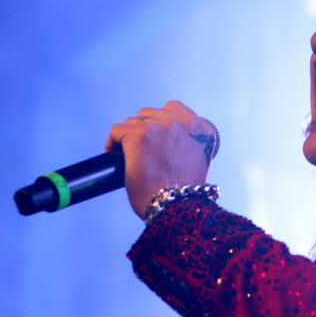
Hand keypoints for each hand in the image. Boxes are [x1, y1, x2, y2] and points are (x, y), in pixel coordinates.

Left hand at [106, 100, 215, 217]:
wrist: (176, 208)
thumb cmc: (184, 193)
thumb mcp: (195, 161)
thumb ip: (185, 143)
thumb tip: (161, 140)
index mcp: (203, 130)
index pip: (174, 108)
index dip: (160, 123)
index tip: (156, 140)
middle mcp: (184, 123)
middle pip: (151, 113)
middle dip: (144, 131)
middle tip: (142, 152)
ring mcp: (161, 126)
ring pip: (133, 122)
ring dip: (129, 137)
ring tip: (130, 156)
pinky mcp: (139, 134)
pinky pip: (117, 130)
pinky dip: (113, 144)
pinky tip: (115, 156)